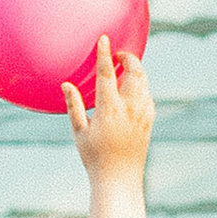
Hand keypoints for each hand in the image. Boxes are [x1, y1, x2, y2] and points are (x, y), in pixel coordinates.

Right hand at [65, 35, 151, 176]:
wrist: (120, 179)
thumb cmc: (95, 157)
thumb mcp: (79, 132)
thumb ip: (74, 105)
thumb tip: (66, 84)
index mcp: (109, 109)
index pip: (107, 73)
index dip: (105, 53)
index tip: (104, 39)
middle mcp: (129, 108)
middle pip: (135, 71)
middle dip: (128, 57)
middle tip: (118, 55)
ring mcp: (143, 114)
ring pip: (144, 81)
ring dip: (135, 70)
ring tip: (123, 69)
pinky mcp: (149, 120)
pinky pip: (148, 95)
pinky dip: (141, 86)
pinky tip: (131, 89)